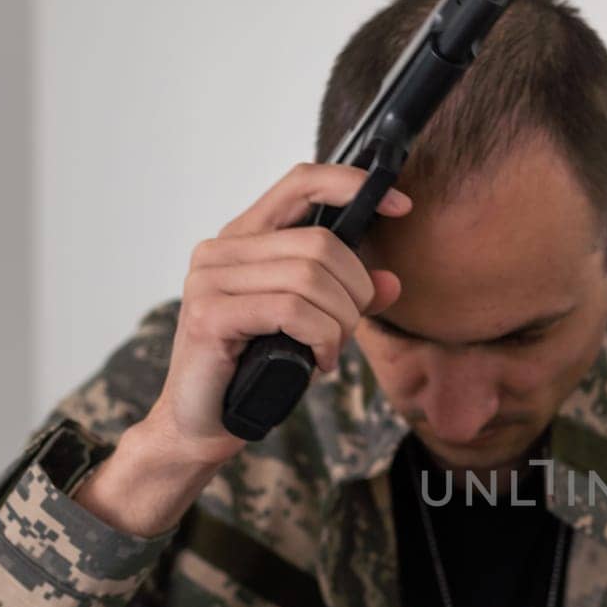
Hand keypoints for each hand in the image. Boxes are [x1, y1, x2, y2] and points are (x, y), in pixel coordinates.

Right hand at [77, 164, 410, 536]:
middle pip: (321, 242)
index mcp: (245, 239)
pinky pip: (292, 310)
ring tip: (330, 349)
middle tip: (348, 329)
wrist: (206, 423)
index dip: (351, 184)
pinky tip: (318, 363)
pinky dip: (321, 338)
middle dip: (355, 291)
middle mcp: (221, 250)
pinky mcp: (210, 315)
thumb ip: (348, 299)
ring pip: (311, 276)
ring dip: (340, 320)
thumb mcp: (314, 326)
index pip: (301, 183)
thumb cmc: (256, 371)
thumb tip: (392, 281)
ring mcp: (210, 280)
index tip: (400, 204)